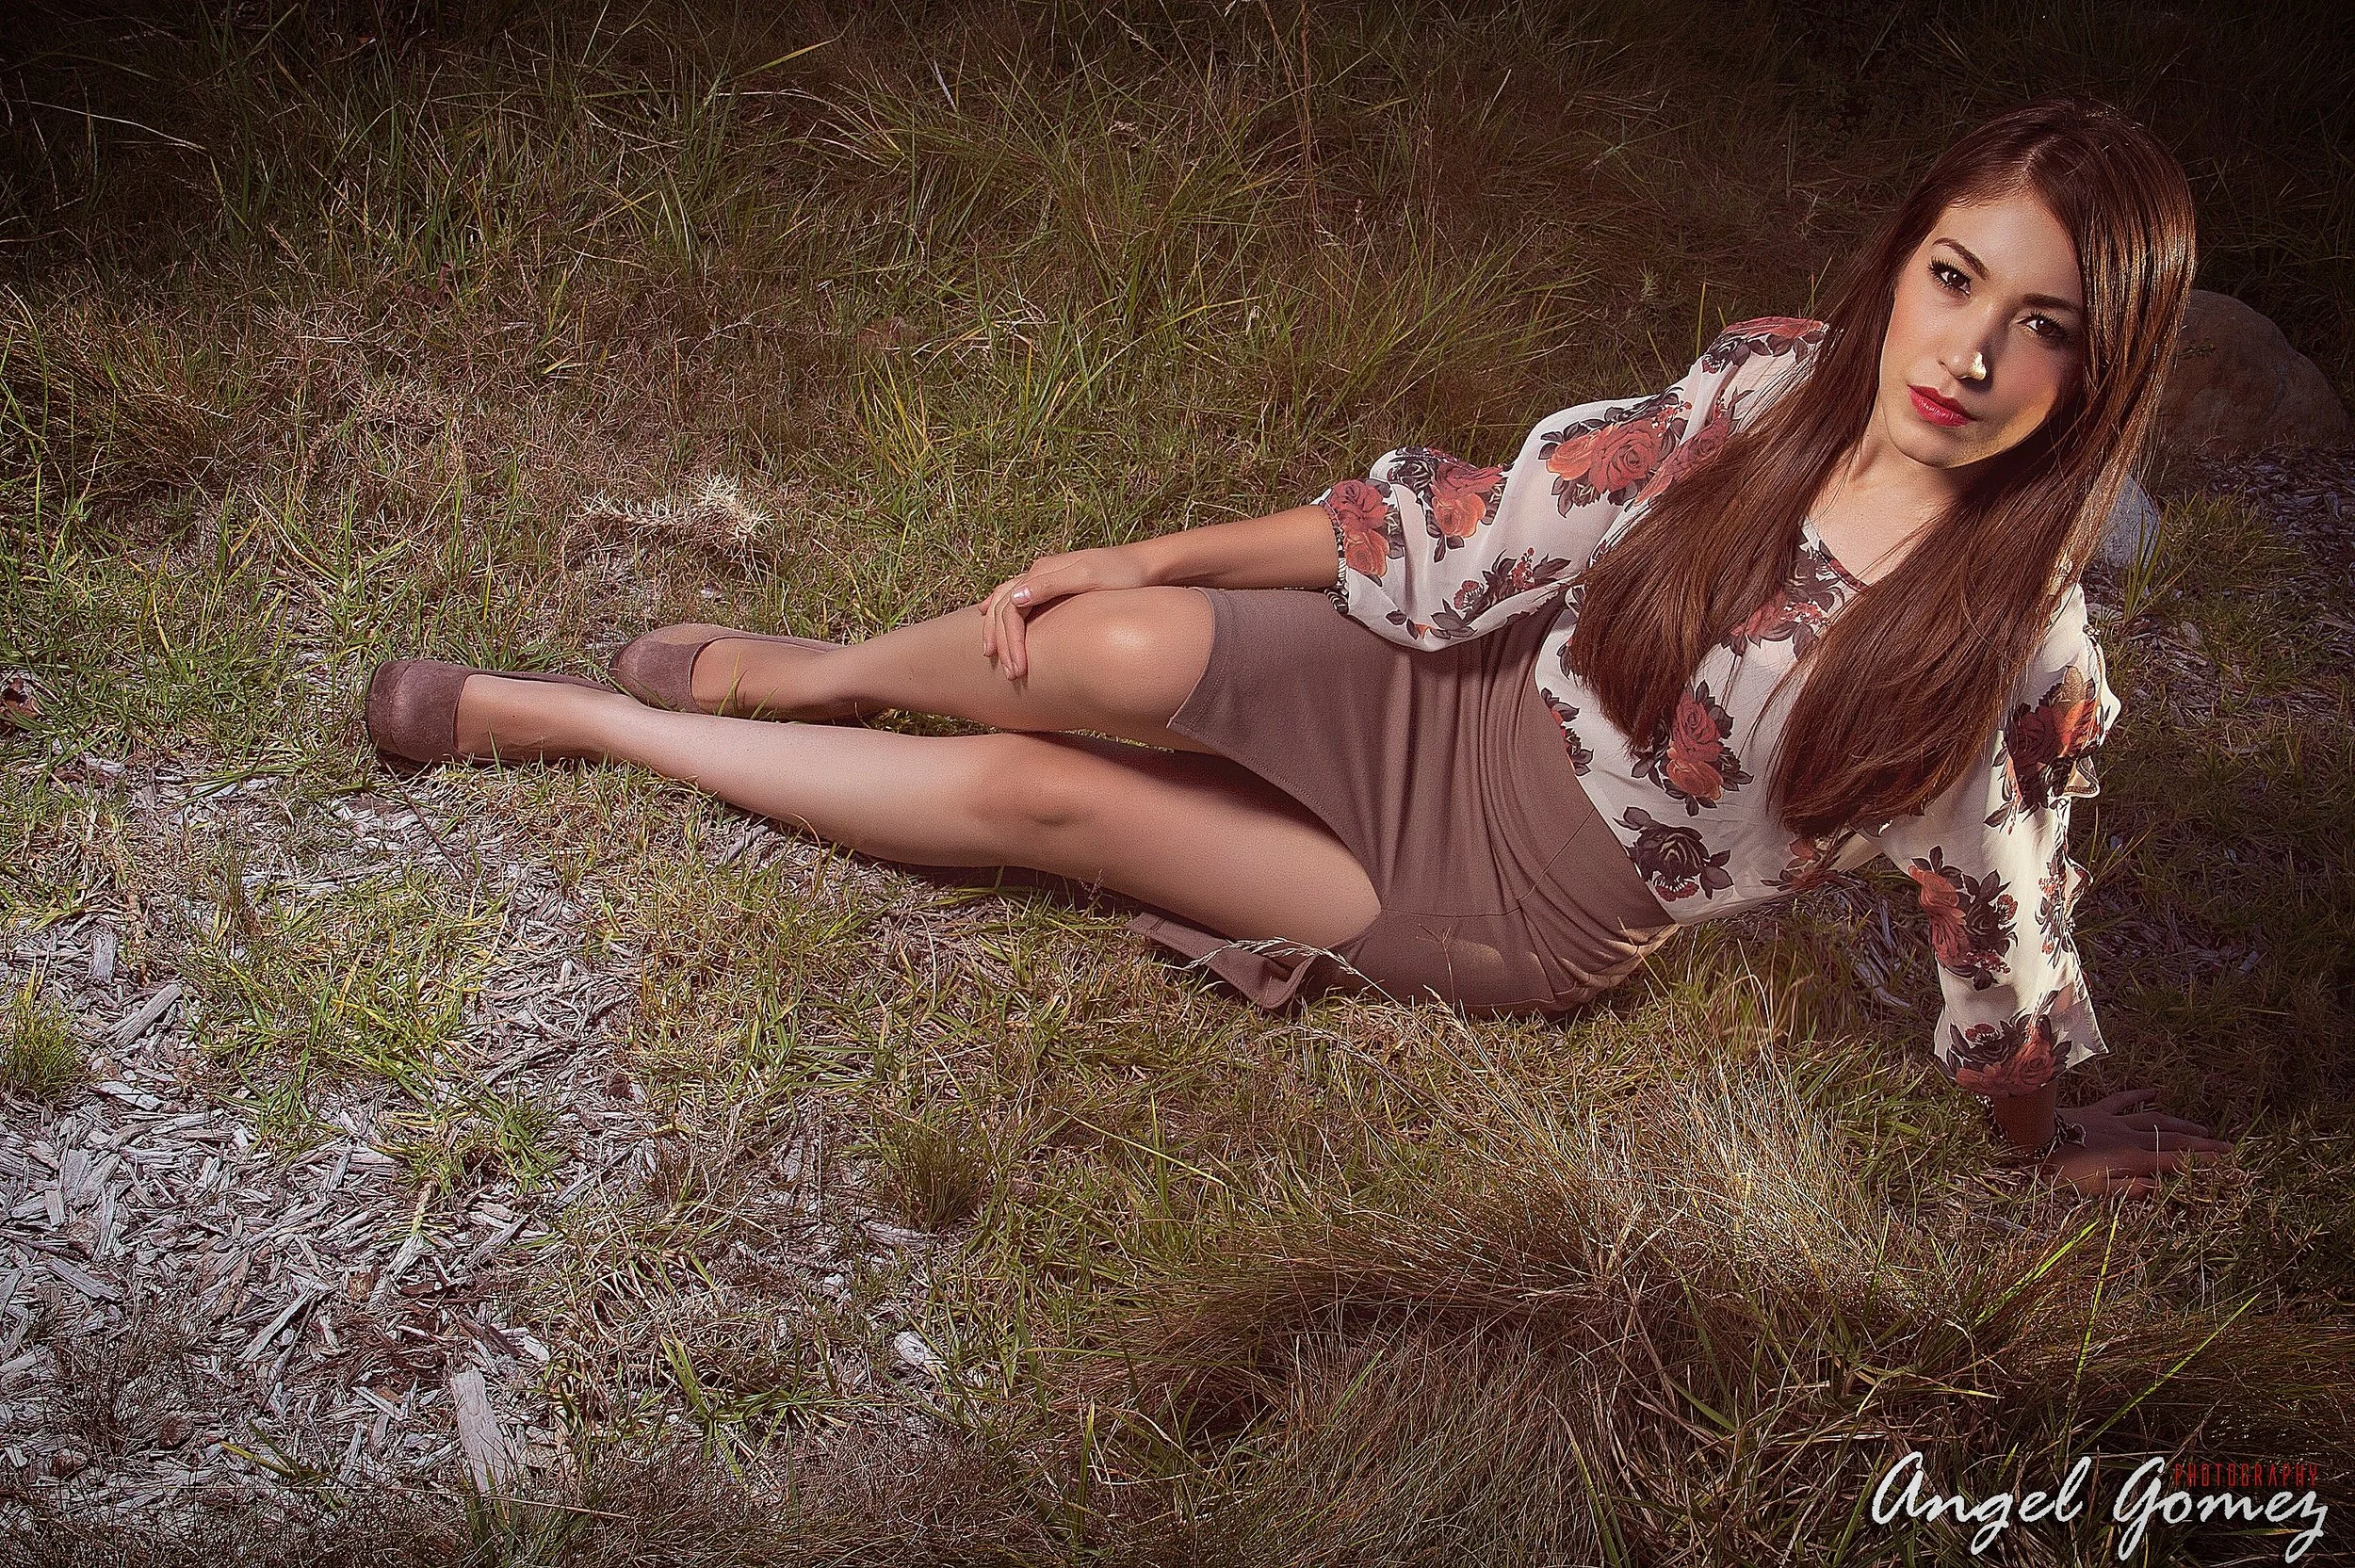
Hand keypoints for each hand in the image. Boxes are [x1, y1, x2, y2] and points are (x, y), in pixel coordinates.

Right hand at [977, 545, 1153, 679]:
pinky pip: (1019, 598)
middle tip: (1009, 673)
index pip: (1011, 609)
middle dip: (1002, 641)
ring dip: (997, 628)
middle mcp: (1039, 573)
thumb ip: (1050, 585)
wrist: (1148, 565)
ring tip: (990, 652)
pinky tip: (993, 614)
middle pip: (1005, 607)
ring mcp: (1046, 578)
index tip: (1017, 669)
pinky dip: (1003, 610)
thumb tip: (1015, 598)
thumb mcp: (1089, 578)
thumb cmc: (1123, 574)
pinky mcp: (1056, 585)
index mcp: (1042, 571)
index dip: (1010, 640)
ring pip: (1006, 601)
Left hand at [2035, 1087, 2235, 1197]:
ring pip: (2155, 1119)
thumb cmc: (2061, 1172)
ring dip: (2180, 1122)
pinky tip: (2154, 1091)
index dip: (2203, 1161)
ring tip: (2201, 1128)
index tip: (2228, 1160)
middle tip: (2227, 1145)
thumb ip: (2130, 1189)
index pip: (2176, 1160)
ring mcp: (2113, 1121)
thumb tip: (2162, 1189)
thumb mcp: (2096, 1189)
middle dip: (2202, 1143)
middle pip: (2173, 1138)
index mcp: (2132, 1159)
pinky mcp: (2096, 1110)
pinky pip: (2123, 1100)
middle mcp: (2129, 1137)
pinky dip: (2140, 1095)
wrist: (2031, 1139)